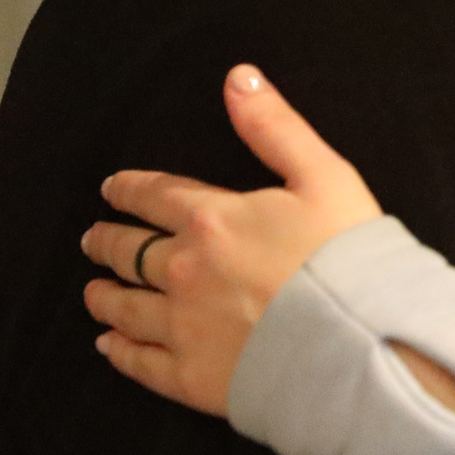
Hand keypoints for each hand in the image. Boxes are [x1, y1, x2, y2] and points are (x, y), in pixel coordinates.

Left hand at [81, 65, 379, 413]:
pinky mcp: (193, 378)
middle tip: (93, 240)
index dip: (130, 190)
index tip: (111, 189)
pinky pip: (142, 363)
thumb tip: (238, 76)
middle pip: (131, 253)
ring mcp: (184, 328)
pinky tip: (108, 346)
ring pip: (126, 307)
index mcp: (212, 220)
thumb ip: (274, 127)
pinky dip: (119, 352)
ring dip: (105, 296)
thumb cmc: (349, 257)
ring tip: (93, 293)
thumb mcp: (324, 176)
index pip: (156, 197)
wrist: (361, 345)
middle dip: (107, 242)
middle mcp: (184, 272)